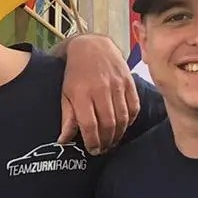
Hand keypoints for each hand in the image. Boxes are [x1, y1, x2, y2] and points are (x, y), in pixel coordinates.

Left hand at [58, 34, 141, 153]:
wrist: (92, 47)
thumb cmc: (76, 74)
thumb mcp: (66, 94)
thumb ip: (67, 118)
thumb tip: (63, 141)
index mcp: (82, 94)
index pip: (89, 125)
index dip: (92, 142)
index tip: (93, 150)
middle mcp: (100, 89)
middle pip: (108, 124)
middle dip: (106, 141)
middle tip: (103, 148)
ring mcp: (117, 85)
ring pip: (122, 118)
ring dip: (119, 134)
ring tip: (112, 141)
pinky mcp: (129, 82)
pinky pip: (134, 107)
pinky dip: (130, 120)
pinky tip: (123, 126)